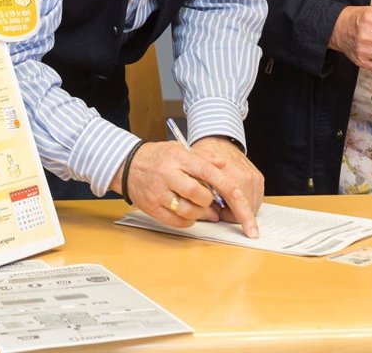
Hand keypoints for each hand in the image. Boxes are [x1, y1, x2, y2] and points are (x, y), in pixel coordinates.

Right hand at [119, 140, 259, 237]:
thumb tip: (224, 164)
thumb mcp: (180, 149)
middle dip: (210, 201)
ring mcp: (159, 193)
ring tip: (198, 206)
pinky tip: (187, 212)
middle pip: (200, 196)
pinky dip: (188, 220)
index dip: (230, 191)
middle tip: (210, 201)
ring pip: (189, 212)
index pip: (210, 174)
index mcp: (179, 158)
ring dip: (200, 213)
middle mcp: (169, 175)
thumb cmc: (158, 157)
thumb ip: (203, 158)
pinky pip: (178, 222)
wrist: (127, 164)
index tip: (245, 207)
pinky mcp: (152, 208)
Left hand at [191, 136, 264, 219]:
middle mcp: (245, 176)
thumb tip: (211, 214)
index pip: (240, 203)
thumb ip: (204, 193)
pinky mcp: (258, 178)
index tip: (251, 233)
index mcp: (229, 176)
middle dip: (233, 213)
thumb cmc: (205, 158)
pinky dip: (245, 201)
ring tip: (224, 200)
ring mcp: (254, 177)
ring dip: (239, 208)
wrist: (217, 141)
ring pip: (252, 205)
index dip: (244, 220)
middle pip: (247, 207)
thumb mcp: (198, 176)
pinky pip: (255, 198)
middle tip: (219, 207)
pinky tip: (232, 196)